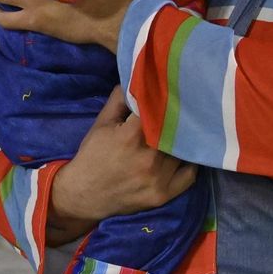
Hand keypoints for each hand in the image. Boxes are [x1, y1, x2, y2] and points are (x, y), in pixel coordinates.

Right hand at [45, 88, 196, 243]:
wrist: (83, 195)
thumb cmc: (92, 155)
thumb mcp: (102, 123)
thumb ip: (120, 99)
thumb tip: (140, 78)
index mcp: (132, 135)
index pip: (160, 109)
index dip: (165, 101)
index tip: (170, 95)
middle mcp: (149, 157)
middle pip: (175, 130)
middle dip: (176, 120)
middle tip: (182, 111)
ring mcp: (158, 178)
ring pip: (183, 151)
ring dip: (183, 141)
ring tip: (183, 132)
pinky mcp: (163, 195)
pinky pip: (189, 175)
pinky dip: (189, 163)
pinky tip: (184, 154)